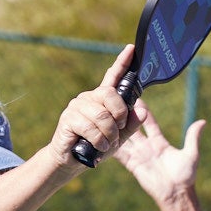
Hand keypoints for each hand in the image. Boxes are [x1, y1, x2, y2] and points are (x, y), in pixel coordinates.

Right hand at [51, 46, 140, 163]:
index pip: (113, 76)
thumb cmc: (97, 147)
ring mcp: (76, 106)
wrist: (73, 161)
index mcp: (102, 99)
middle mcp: (89, 97)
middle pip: (110, 95)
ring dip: (109, 135)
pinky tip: (98, 147)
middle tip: (118, 130)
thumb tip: (142, 110)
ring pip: (102, 115)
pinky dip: (99, 141)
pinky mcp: (68, 119)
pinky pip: (91, 128)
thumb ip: (131, 124)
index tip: (131, 49)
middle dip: (119, 115)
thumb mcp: (119, 137)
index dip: (122, 63)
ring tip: (107, 144)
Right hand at [113, 102, 202, 203]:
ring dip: (117, 128)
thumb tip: (203, 122)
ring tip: (108, 115)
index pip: (149, 123)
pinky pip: (120, 154)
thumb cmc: (185, 176)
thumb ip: (193, 137)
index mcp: (159, 143)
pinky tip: (103, 136)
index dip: (143, 111)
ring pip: (125, 138)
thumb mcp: (191, 154)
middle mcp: (147, 147)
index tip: (138, 98)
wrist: (176, 194)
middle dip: (126, 116)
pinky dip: (112, 146)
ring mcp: (139, 155)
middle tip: (119, 102)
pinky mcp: (133, 165)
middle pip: (134, 128)